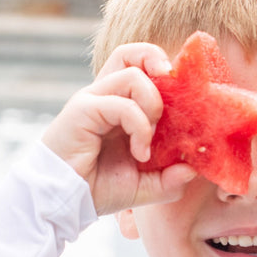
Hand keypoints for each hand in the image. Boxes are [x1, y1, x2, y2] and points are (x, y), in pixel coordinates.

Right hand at [40, 43, 197, 215]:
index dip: (165, 73)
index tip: (185, 100)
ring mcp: (92, 100)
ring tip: (150, 141)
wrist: (62, 203)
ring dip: (152, 106)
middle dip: (158, 62)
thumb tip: (194, 168)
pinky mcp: (83, 110)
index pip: (141, 67)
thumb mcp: (143, 187)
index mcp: (118, 105)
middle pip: (131, 53)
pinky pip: (122, 104)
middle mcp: (104, 96)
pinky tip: (139, 153)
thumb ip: (169, 179)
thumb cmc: (96, 189)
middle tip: (175, 93)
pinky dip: (140, 127)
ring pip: (133, 74)